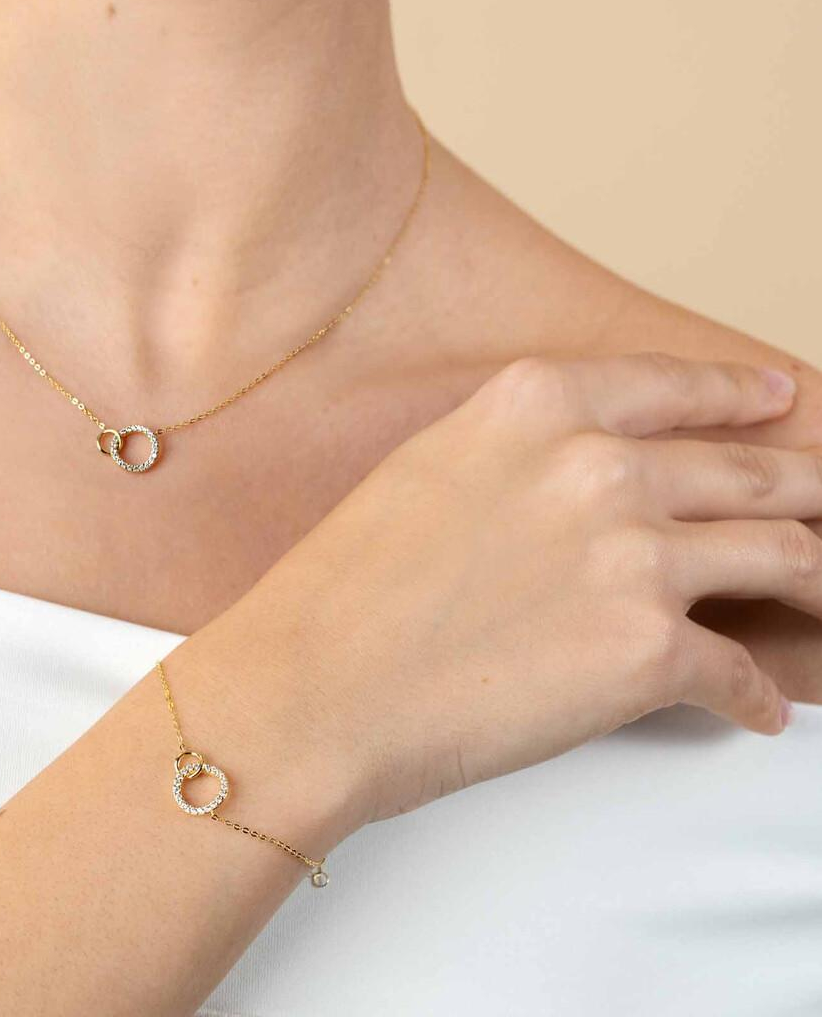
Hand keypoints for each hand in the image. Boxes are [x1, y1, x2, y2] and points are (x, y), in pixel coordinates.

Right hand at [246, 353, 816, 838]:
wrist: (319, 682)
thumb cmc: (351, 584)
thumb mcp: (435, 460)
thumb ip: (526, 448)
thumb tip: (591, 472)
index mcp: (541, 402)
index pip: (678, 384)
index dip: (742, 394)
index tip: (780, 398)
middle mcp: (602, 462)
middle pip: (750, 468)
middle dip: (808, 485)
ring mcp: (636, 554)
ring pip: (780, 554)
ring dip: (811, 582)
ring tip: (819, 601)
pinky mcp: (652, 652)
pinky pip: (741, 672)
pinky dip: (757, 697)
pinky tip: (758, 707)